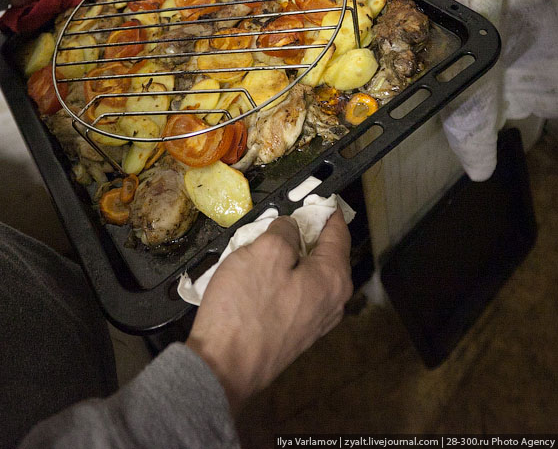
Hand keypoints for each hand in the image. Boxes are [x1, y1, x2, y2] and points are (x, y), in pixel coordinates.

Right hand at [185, 210, 352, 414]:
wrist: (224, 366)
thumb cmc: (245, 310)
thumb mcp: (264, 251)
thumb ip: (284, 230)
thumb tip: (290, 227)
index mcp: (333, 278)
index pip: (339, 232)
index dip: (326, 209)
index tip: (315, 195)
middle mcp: (331, 302)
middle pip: (325, 255)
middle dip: (304, 234)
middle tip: (279, 218)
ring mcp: (314, 322)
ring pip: (307, 275)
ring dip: (289, 258)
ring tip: (261, 246)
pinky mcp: (293, 334)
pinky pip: (294, 295)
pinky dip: (281, 279)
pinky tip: (256, 277)